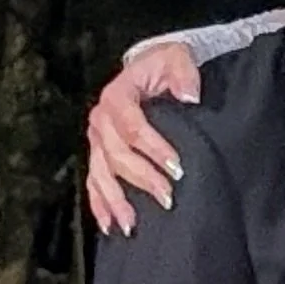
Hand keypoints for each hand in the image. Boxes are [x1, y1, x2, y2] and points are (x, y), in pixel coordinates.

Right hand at [87, 40, 201, 237]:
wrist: (150, 71)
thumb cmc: (165, 66)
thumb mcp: (177, 58)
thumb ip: (184, 73)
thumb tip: (189, 97)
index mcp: (118, 95)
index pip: (132, 126)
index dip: (154, 148)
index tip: (177, 167)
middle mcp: (101, 119)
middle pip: (117, 155)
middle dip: (142, 178)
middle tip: (167, 197)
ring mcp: (97, 140)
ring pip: (102, 174)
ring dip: (117, 200)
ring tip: (132, 224)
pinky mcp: (99, 155)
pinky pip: (94, 183)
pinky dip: (100, 205)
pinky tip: (110, 225)